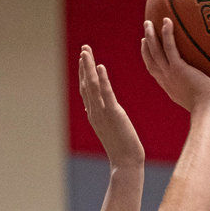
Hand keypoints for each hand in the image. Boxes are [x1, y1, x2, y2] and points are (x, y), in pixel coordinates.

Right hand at [79, 46, 143, 168]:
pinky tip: (100, 67)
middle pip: (86, 84)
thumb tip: (96, 111)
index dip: (83, 73)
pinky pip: (106, 94)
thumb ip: (104, 117)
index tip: (83, 58)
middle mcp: (95, 112)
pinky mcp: (114, 114)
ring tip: (87, 52)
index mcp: (94, 115)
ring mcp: (102, 113)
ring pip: (92, 86)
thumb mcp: (110, 129)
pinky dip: (102, 80)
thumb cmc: (122, 150)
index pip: (86, 90)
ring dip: (88, 68)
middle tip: (84, 48)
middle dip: (84, 65)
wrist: (126, 162)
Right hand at [141, 17, 209, 111]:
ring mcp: (170, 74)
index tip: (147, 47)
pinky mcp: (178, 68)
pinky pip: (170, 48)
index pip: (155, 71)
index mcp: (169, 87)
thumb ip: (202, 88)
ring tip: (148, 22)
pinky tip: (167, 20)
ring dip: (151, 36)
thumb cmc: (209, 107)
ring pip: (155, 52)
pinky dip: (167, 34)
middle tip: (145, 32)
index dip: (149, 58)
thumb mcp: (201, 98)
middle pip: (151, 60)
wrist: (206, 109)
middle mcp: (166, 80)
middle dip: (146, 45)